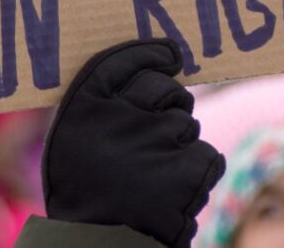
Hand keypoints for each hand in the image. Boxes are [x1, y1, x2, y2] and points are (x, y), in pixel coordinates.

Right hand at [42, 39, 224, 247]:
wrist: (96, 242)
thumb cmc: (84, 186)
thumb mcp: (75, 133)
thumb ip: (105, 94)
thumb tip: (164, 55)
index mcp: (86, 102)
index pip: (125, 59)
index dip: (152, 55)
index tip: (168, 56)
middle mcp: (121, 115)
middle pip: (169, 92)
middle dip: (171, 107)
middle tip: (154, 135)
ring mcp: (156, 142)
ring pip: (189, 127)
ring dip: (181, 145)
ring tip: (155, 173)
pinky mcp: (187, 172)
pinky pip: (207, 157)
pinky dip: (197, 173)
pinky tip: (173, 190)